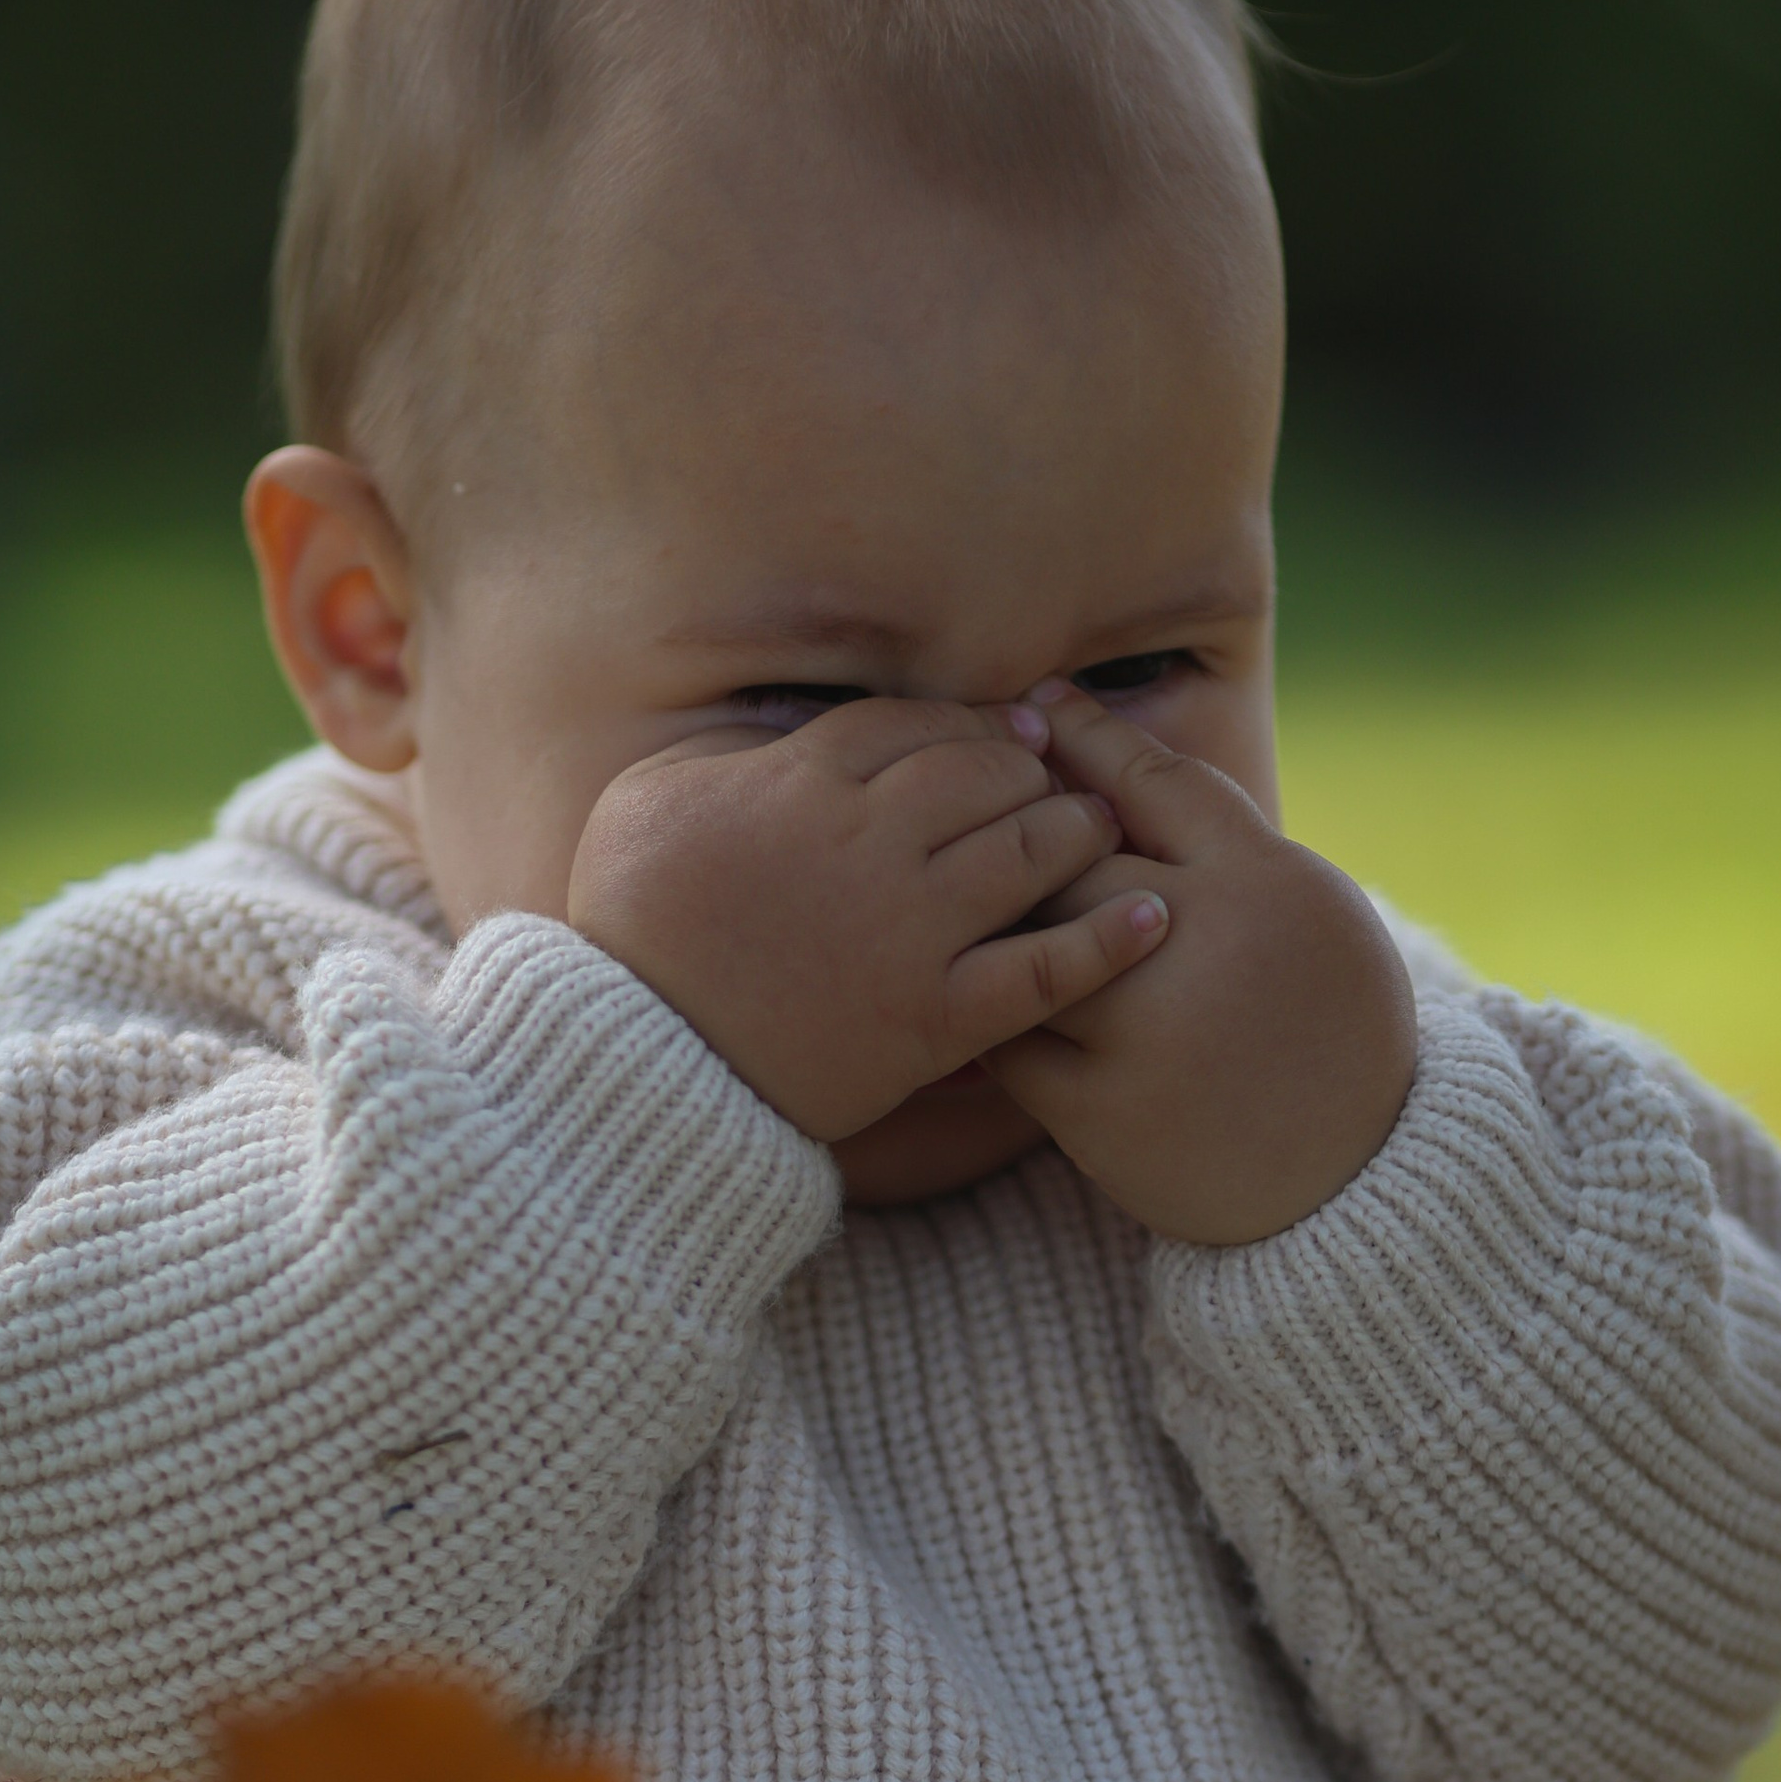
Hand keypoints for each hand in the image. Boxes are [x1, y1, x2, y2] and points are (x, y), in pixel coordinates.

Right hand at [566, 698, 1165, 1144]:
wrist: (640, 1059)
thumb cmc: (630, 929)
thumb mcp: (648, 800)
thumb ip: (727, 755)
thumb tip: (780, 732)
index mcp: (802, 784)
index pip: (913, 728)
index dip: (967, 723)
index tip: (1004, 730)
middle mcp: (870, 844)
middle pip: (984, 776)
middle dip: (1029, 767)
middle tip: (1060, 777)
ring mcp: (910, 932)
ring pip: (1026, 853)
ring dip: (1076, 830)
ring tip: (1103, 830)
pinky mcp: (935, 1018)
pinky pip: (1043, 972)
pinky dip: (1105, 941)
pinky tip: (1150, 917)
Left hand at [981, 683, 1416, 1245]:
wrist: (1348, 1176)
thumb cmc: (1322, 1018)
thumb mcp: (1304, 905)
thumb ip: (1216, 836)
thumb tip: (1103, 749)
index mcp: (1261, 887)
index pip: (1153, 782)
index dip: (1086, 737)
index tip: (1037, 702)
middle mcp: (1201, 952)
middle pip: (1070, 859)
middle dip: (1019, 829)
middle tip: (971, 803)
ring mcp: (1144, 1037)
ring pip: (1027, 949)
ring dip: (988, 922)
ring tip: (951, 896)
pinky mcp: (1098, 1113)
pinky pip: (1008, 1040)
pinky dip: (985, 1010)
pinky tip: (967, 990)